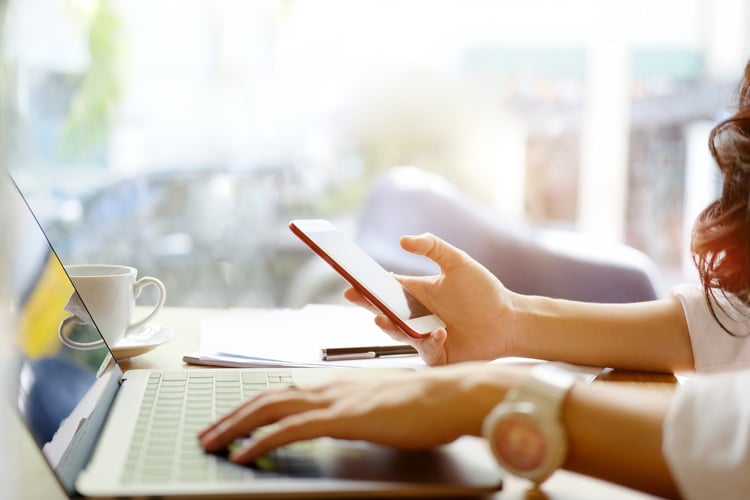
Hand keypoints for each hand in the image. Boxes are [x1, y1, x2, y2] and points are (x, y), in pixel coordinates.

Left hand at [198, 363, 523, 463]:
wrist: (451, 395)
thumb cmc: (426, 403)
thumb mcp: (382, 406)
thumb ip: (357, 411)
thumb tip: (342, 422)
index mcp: (337, 383)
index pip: (284, 391)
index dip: (253, 405)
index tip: (233, 419)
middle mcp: (329, 386)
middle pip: (267, 397)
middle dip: (233, 415)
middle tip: (208, 433)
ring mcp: (334, 400)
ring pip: (270, 409)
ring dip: (236, 426)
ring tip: (211, 442)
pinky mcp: (342, 417)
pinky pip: (289, 429)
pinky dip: (261, 440)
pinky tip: (244, 453)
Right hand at [344, 233, 515, 365]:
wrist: (509, 320)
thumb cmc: (484, 291)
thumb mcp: (458, 262)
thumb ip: (432, 246)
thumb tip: (403, 240)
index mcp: (417, 293)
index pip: (385, 289)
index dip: (366, 286)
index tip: (352, 282)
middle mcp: (416, 315)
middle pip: (384, 311)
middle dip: (367, 305)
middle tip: (356, 298)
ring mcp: (424, 336)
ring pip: (397, 333)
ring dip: (389, 326)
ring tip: (383, 317)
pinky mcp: (436, 355)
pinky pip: (424, 350)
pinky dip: (428, 341)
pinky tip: (440, 332)